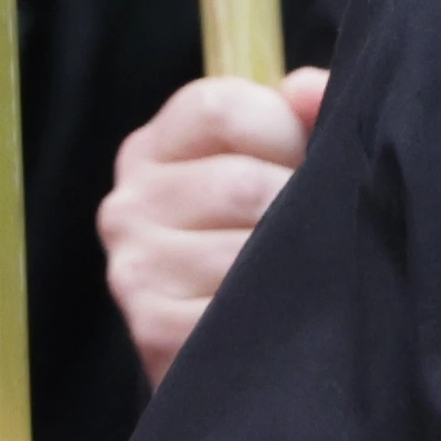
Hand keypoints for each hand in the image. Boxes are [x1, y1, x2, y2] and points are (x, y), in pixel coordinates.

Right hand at [102, 69, 327, 384]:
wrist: (230, 351)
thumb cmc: (259, 234)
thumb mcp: (272, 159)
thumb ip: (297, 113)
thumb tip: (312, 90)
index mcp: (153, 148)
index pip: (220, 107)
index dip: (283, 130)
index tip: (299, 159)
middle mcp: (128, 205)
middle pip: (241, 182)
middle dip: (297, 207)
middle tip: (311, 229)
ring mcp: (134, 270)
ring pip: (245, 250)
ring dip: (290, 264)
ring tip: (297, 271)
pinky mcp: (153, 330)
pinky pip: (237, 309)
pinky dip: (274, 312)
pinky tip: (277, 312)